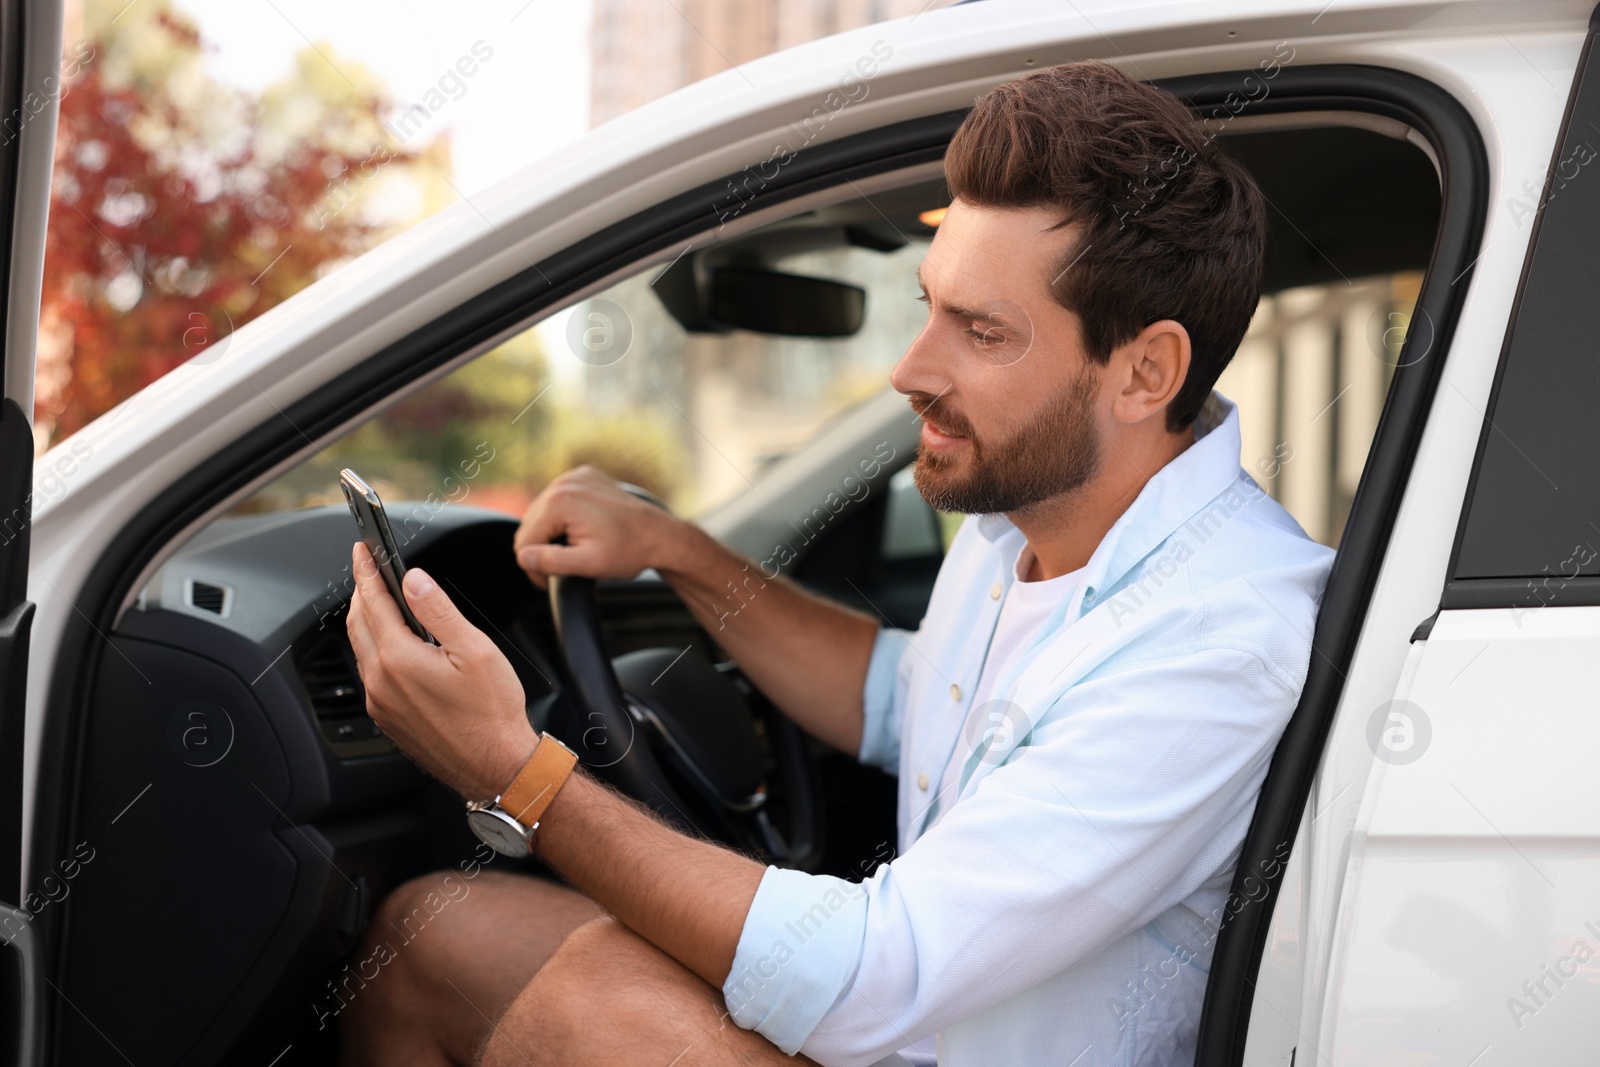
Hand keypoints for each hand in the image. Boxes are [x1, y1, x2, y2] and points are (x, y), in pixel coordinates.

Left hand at [345, 542, 535, 799]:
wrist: (496, 767)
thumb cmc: (492, 713)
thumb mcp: (475, 649)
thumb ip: (438, 610)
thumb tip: (414, 581)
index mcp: (399, 658)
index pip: (373, 601)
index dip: (367, 571)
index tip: (362, 550)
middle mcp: (380, 682)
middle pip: (359, 624)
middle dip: (364, 592)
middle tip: (371, 570)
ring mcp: (381, 703)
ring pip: (363, 650)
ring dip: (369, 621)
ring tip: (384, 602)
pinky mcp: (388, 719)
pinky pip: (372, 674)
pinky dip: (377, 649)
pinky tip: (396, 645)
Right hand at [513, 465, 680, 587]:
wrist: (660, 535)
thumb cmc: (630, 550)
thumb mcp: (588, 564)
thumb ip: (551, 562)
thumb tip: (524, 557)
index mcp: (561, 502)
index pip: (525, 541)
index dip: (535, 567)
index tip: (550, 580)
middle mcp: (564, 483)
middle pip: (530, 525)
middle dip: (541, 550)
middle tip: (563, 569)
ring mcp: (574, 477)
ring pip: (542, 514)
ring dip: (551, 534)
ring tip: (574, 550)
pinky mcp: (583, 477)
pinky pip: (558, 501)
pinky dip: (563, 518)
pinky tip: (581, 530)